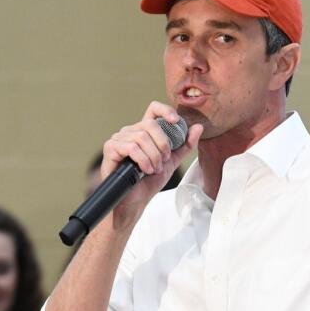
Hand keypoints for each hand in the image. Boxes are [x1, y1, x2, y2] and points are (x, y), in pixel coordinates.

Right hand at [102, 101, 203, 219]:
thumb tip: (198, 127)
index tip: (176, 121)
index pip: (153, 109)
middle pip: (151, 124)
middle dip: (163, 144)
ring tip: (154, 169)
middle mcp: (131, 131)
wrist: (135, 200)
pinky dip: (143, 160)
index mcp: (144, 131)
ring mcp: (119, 138)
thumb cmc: (149, 181)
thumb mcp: (172, 161)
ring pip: (142, 137)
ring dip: (153, 156)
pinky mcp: (110, 148)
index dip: (165, 110)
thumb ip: (184, 145)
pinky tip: (145, 170)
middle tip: (165, 160)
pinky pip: (131, 147)